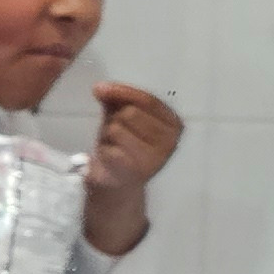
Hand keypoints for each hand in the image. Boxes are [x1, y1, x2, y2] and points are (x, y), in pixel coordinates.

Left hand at [83, 82, 182, 256]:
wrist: (116, 184)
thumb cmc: (122, 144)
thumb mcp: (122, 116)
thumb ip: (117, 99)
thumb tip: (101, 88)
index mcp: (174, 124)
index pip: (147, 100)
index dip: (121, 91)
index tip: (100, 89)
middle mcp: (171, 141)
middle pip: (129, 113)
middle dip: (115, 119)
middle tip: (115, 134)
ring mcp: (155, 158)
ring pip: (117, 128)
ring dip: (107, 136)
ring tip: (114, 147)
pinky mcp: (136, 172)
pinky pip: (109, 149)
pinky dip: (103, 151)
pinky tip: (110, 160)